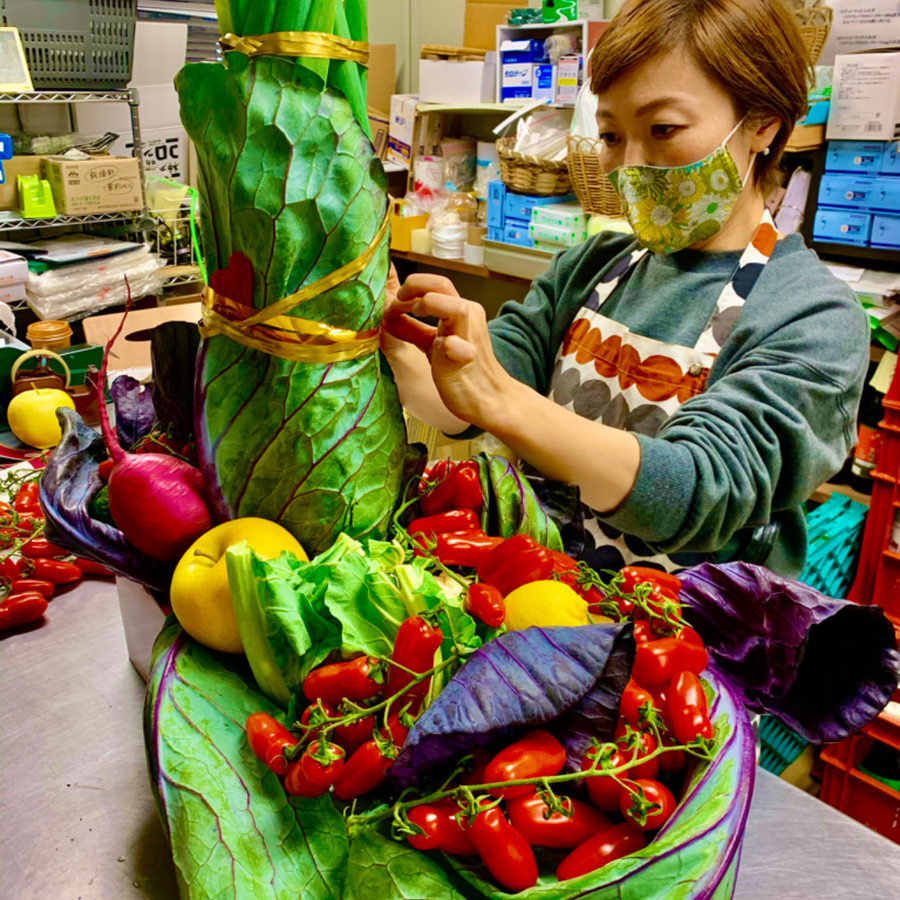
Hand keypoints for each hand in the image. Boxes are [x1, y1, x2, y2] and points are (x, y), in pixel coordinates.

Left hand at [390, 275, 513, 428]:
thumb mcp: (431, 344)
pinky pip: (460, 347)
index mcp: (459, 311)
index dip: (409, 288)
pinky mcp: (467, 359)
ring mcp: (469, 336)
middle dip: (413, 286)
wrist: (487, 399)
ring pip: (455, 306)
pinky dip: (450, 345)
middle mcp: (467, 317)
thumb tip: (388, 316)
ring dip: (428, 304)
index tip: (391, 305)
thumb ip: (412, 328)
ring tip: (414, 315)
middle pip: (441, 284)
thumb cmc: (462, 371)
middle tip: (398, 302)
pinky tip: (442, 349)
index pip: (434, 284)